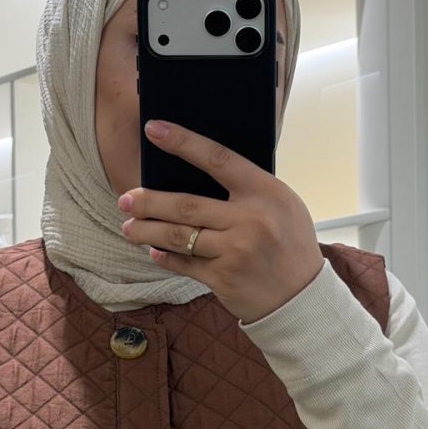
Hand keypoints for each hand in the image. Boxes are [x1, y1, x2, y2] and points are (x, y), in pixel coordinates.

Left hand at [117, 119, 324, 324]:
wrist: (302, 298)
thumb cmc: (290, 245)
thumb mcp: (282, 205)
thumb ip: (248, 188)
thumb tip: (198, 168)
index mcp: (266, 192)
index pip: (217, 159)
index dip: (182, 142)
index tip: (154, 130)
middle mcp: (250, 219)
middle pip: (185, 204)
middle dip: (148, 201)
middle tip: (125, 199)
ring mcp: (236, 251)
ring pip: (177, 236)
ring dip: (146, 231)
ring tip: (128, 228)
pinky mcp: (223, 278)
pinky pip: (184, 263)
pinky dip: (164, 257)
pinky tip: (154, 252)